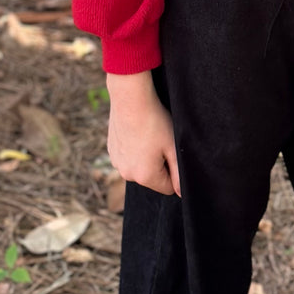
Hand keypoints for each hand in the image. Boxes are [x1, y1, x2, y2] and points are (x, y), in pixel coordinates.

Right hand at [105, 72, 180, 196]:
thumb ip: (179, 175)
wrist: (131, 99)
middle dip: (160, 165)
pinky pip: (128, 157)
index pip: (167, 188)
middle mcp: (127, 175)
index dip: (174, 171)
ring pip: (139, 168)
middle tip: (161, 142)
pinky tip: (138, 133)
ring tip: (149, 136)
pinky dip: (134, 150)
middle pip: (152, 179)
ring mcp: (116, 163)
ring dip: (146, 158)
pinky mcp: (111, 151)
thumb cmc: (156, 122)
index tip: (171, 152)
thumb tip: (181, 194)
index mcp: (145, 177)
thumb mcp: (174, 147)